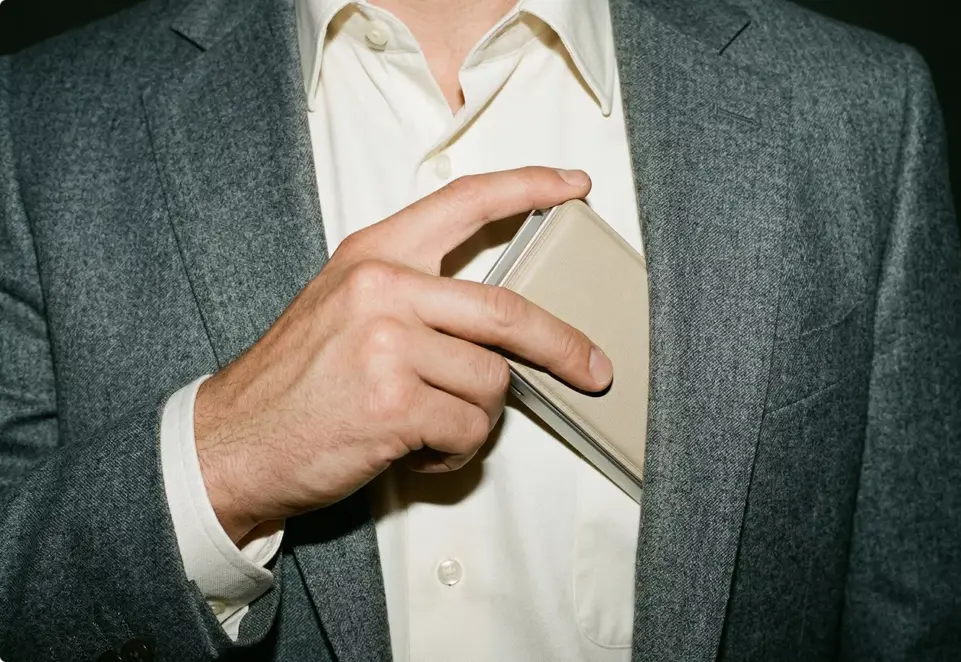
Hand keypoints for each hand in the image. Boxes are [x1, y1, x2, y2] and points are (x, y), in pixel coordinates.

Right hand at [193, 167, 612, 541]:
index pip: (466, 201)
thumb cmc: (293, 381)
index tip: (572, 185)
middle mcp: (383, 288)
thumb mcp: (342, 307)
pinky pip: (469, 429)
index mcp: (374, 255)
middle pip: (507, 309)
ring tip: (432, 425)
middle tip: (591, 367)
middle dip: (562, 346)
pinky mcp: (394, 402)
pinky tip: (417, 448)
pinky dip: (455, 451)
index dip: (529, 188)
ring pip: (492, 383)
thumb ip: (413, 297)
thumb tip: (495, 326)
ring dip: (475, 417)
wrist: (233, 441)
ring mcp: (389, 344)